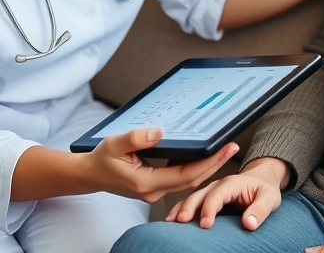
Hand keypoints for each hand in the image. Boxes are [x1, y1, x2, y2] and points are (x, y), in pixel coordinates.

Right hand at [84, 128, 238, 203]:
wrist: (90, 174)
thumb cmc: (101, 159)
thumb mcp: (113, 144)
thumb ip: (135, 138)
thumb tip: (158, 133)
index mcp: (146, 182)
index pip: (185, 174)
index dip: (208, 163)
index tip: (224, 148)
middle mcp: (155, 190)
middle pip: (193, 179)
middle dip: (215, 163)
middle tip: (233, 146)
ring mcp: (157, 190)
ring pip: (189, 179)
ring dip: (208, 165)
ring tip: (224, 147)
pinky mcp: (158, 184)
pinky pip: (181, 177)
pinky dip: (195, 166)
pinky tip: (205, 153)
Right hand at [165, 157, 288, 229]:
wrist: (262, 179)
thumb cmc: (264, 188)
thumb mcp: (270, 198)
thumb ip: (260, 209)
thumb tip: (249, 223)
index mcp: (232, 183)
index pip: (217, 194)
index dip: (209, 208)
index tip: (206, 224)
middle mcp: (218, 185)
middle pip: (199, 195)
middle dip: (189, 208)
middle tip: (181, 222)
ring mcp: (210, 191)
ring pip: (192, 198)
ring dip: (181, 209)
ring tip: (171, 222)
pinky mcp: (207, 198)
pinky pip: (191, 203)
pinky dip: (180, 210)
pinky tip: (172, 221)